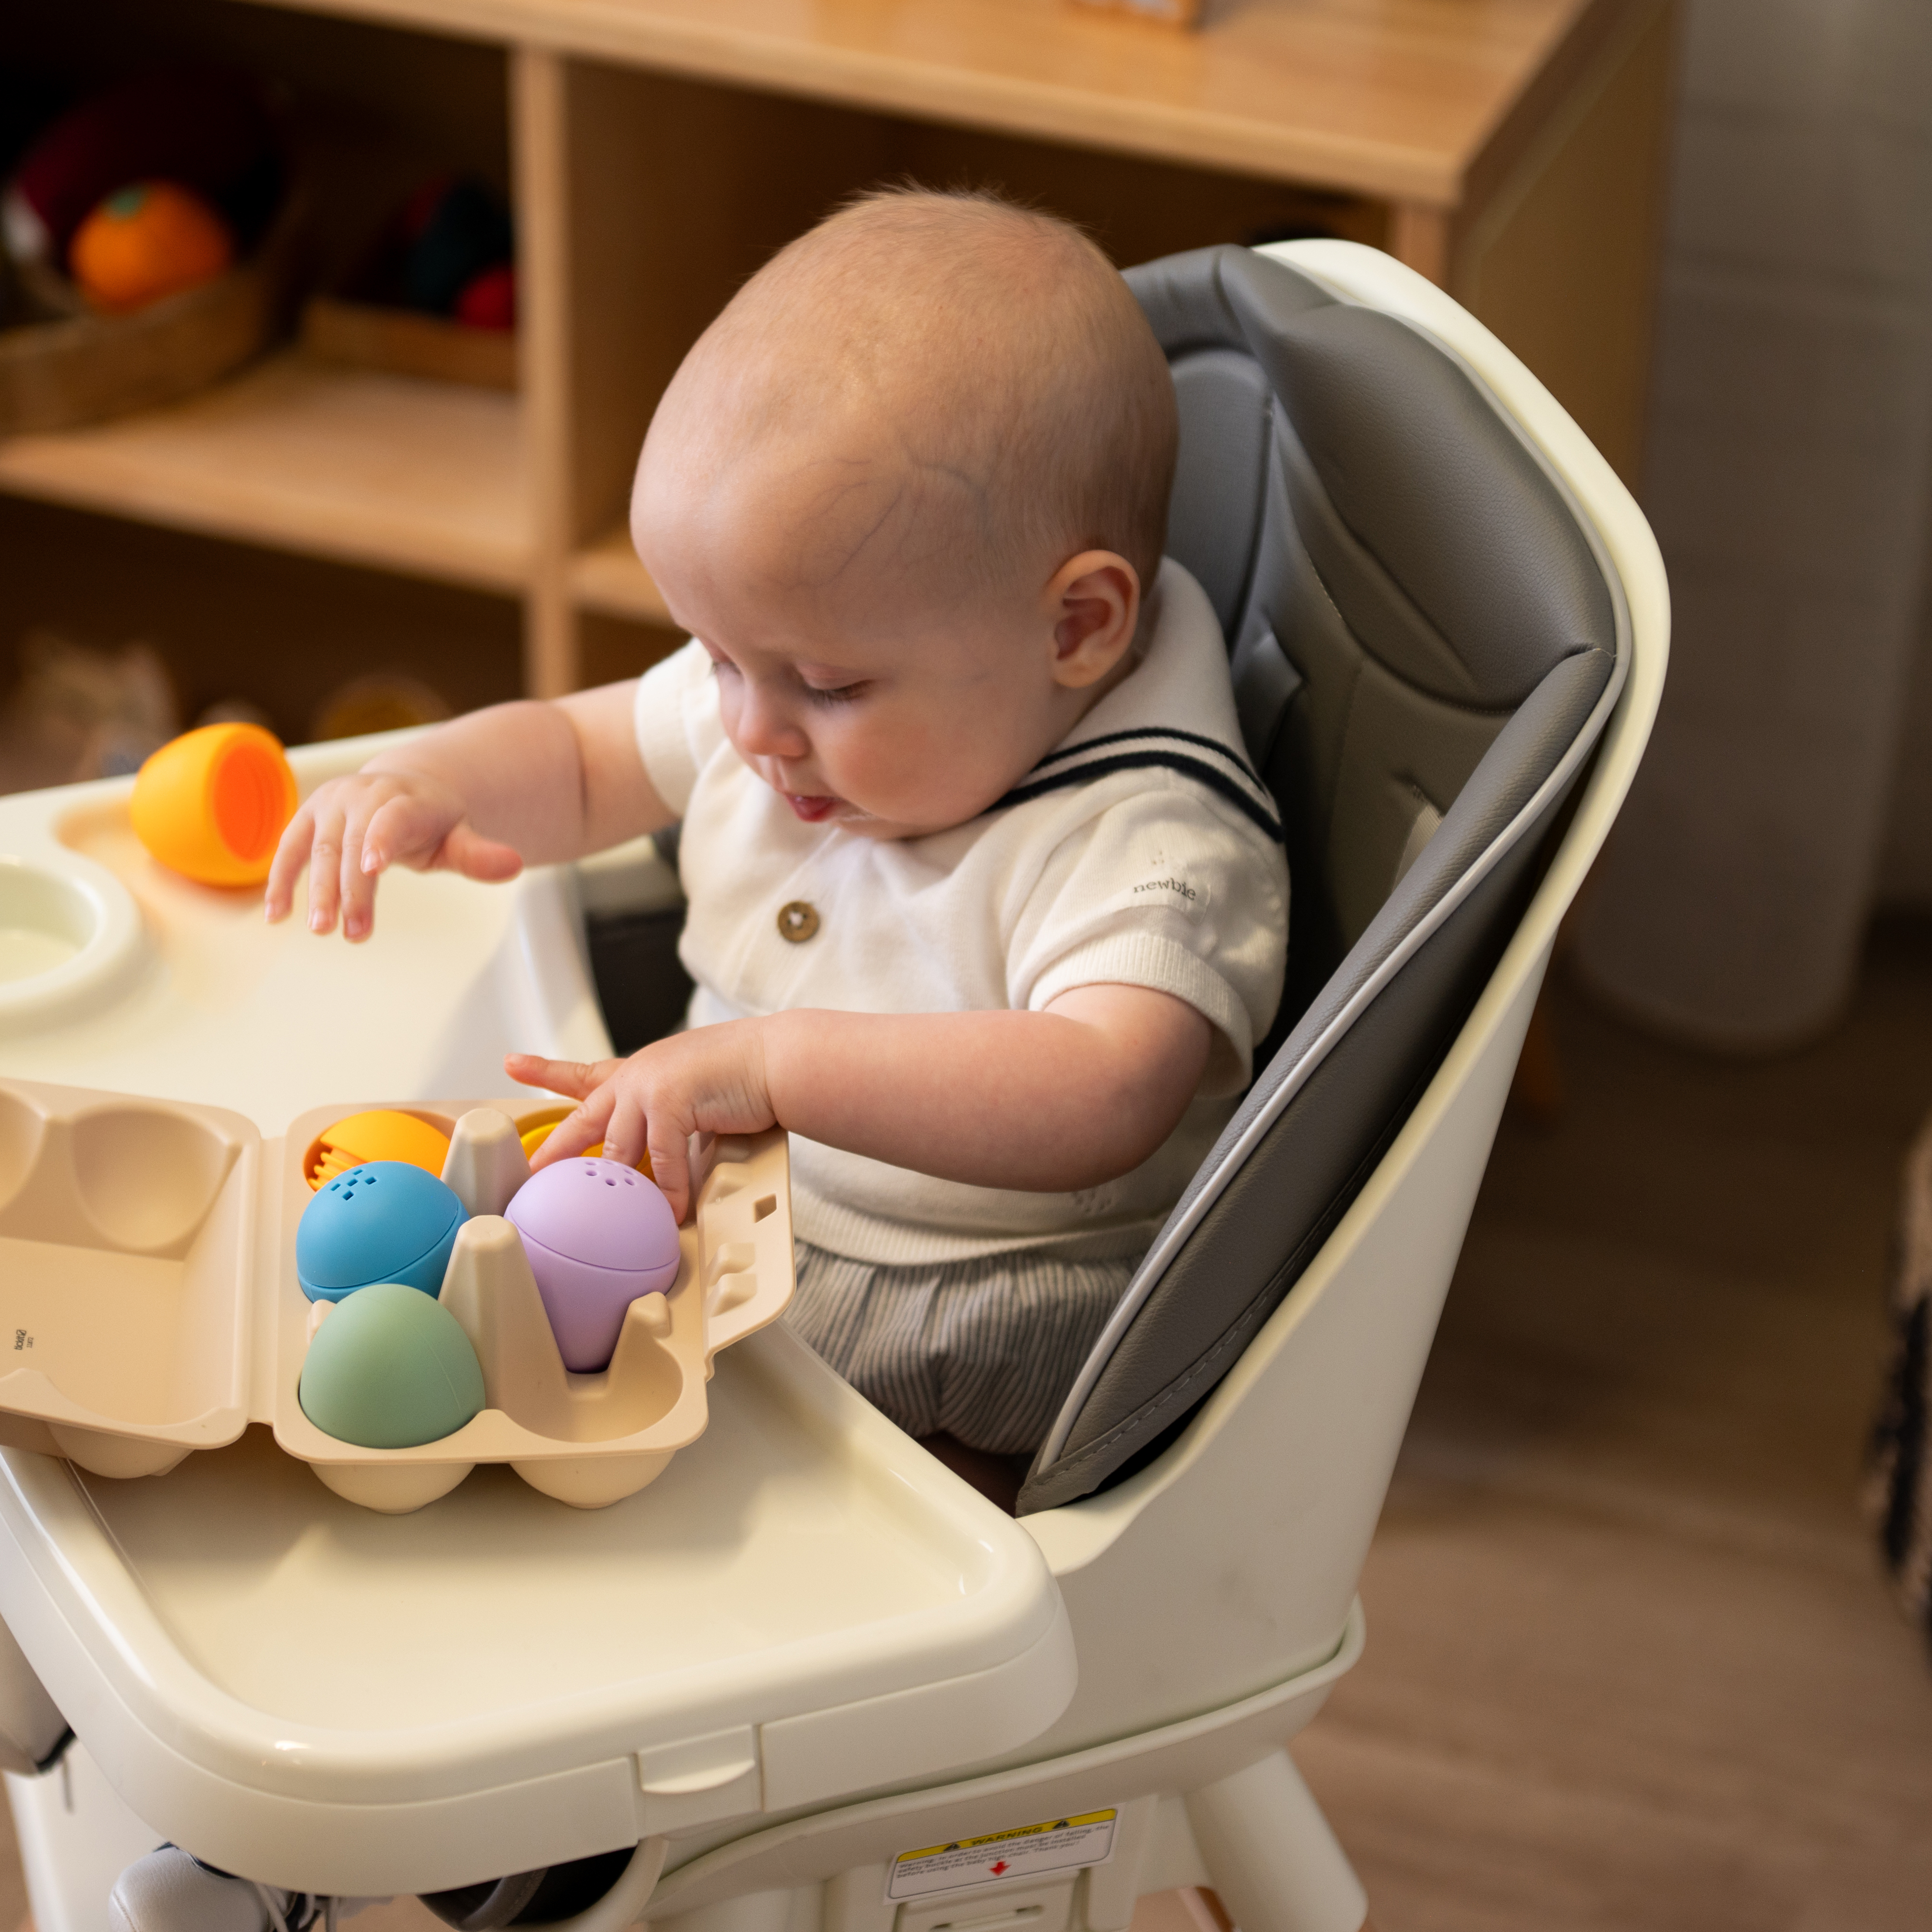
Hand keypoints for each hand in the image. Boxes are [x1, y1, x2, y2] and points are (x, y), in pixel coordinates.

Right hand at [264, 767, 521, 940]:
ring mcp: (332, 804)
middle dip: (352, 890)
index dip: (381, 839)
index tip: (373, 867)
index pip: (392, 819)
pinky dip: (280, 880)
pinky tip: (276, 914)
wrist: (402, 788)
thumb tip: (515, 864)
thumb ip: (479, 854)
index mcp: (405, 800)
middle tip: (353, 933)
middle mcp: (364, 796)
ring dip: (316, 892)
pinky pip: (289, 849)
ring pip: (320, 850)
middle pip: (354, 845)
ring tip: (320, 929)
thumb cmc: (433, 821)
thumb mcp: (460, 836)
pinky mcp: (307, 817)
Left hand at [508, 1021, 775, 1221]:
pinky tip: (674, 1212)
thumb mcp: (696, 1096)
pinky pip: (660, 1162)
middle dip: (555, 1153)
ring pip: (618, 1151)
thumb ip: (671, 1128)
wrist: (777, 1059)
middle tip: (531, 1178)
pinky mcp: (668, 1102)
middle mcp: (637, 1075)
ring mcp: (648, 1086)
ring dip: (624, 1190)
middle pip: (584, 1121)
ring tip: (622, 1220)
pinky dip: (670, 1192)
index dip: (545, 1071)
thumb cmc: (746, 1077)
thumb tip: (662, 1177)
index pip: (585, 1073)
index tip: (512, 1063)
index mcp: (641, 1071)